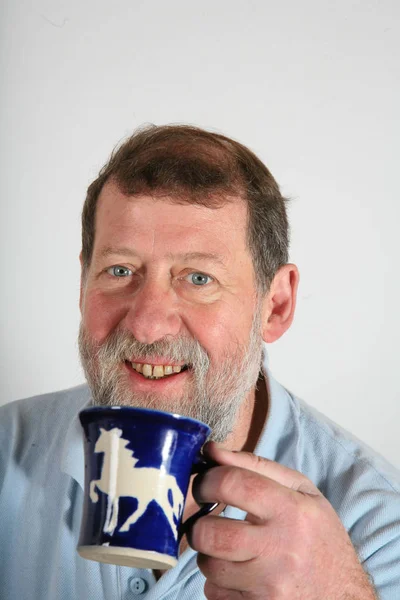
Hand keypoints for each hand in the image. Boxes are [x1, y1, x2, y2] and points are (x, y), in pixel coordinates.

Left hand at [188, 442, 375, 599]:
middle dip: (199, 526)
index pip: (233, 484)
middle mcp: (281, 549)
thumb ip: (256, 466)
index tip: (205, 486)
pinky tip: (241, 575)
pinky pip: (215, 594)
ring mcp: (269, 586)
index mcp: (292, 510)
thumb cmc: (319, 536)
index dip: (208, 480)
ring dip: (210, 555)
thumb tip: (211, 451)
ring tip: (229, 550)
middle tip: (206, 522)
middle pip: (211, 534)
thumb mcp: (302, 491)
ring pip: (209, 566)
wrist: (345, 596)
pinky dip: (220, 583)